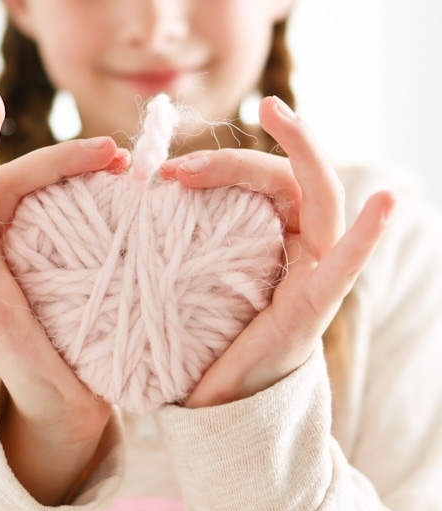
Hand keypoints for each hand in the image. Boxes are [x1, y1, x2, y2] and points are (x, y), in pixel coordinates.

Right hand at [0, 90, 128, 502]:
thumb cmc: (86, 339)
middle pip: (8, 181)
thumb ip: (112, 239)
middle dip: (49, 154)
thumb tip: (158, 192)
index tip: (120, 153)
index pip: (35, 181)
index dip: (71, 159)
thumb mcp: (99, 279)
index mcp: (21, 241)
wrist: (73, 404)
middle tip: (103, 143)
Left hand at [160, 96, 395, 405]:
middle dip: (272, 143)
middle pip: (292, 179)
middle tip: (262, 107)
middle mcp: (298, 248)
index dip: (222, 163)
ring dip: (304, 152)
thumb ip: (170, 239)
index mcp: (269, 237)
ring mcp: (313, 273)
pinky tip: (386, 203)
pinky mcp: (315, 307)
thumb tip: (123, 190)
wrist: (219, 404)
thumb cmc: (203, 335)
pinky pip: (347, 267)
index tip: (167, 169)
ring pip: (321, 199)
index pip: (262, 180)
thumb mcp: (183, 277)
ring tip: (281, 111)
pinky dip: (367, 236)